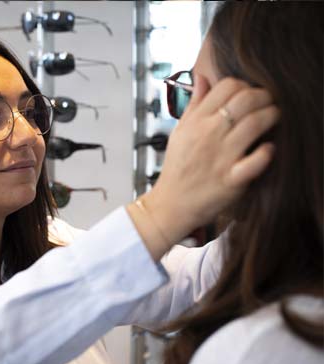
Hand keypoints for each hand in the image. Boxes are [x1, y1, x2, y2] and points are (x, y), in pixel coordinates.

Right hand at [129, 75, 278, 259]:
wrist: (171, 203)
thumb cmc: (178, 168)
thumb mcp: (179, 131)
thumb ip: (193, 104)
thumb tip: (202, 78)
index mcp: (196, 121)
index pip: (226, 86)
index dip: (243, 86)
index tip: (247, 95)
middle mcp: (209, 135)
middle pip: (245, 100)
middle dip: (264, 96)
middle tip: (267, 104)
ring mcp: (221, 157)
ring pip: (255, 124)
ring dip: (271, 117)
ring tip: (273, 120)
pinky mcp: (231, 180)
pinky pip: (256, 161)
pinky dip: (266, 153)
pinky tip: (267, 149)